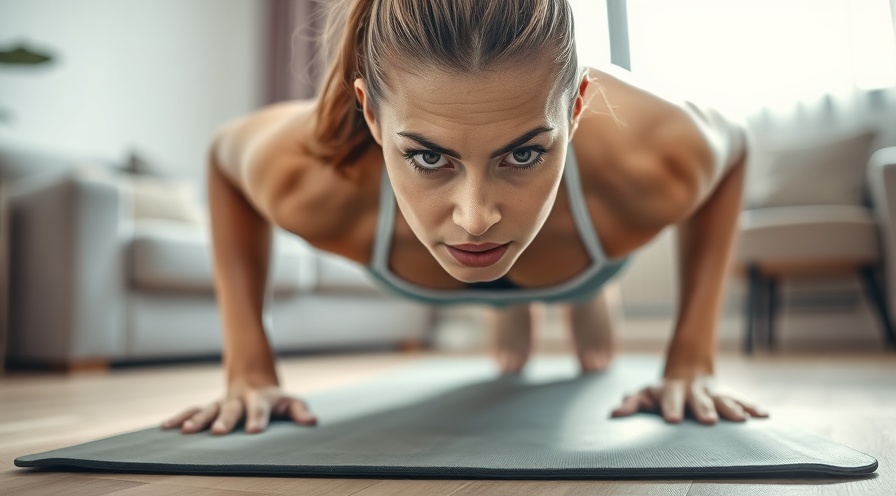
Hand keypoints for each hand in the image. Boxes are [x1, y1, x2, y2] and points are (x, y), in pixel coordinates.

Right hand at [161, 383, 317, 434]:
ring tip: (187, 431)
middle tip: (219, 432)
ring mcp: (222, 402)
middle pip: (231, 409)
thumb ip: (300, 411)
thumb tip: (313, 421)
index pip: (260, 409)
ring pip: (208, 409)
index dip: (258, 419)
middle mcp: (238, 399)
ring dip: (197, 419)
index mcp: (260, 399)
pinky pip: (192, 410)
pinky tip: (166, 427)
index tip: (255, 432)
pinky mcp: (209, 406)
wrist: (254, 379)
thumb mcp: (291, 402)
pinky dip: (179, 417)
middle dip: (224, 420)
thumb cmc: (275, 399)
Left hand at [610, 375, 768, 423]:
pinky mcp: (726, 396)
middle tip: (708, 421)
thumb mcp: (644, 394)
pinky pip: (741, 400)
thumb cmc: (662, 390)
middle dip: (704, 409)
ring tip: (742, 419)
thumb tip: (614, 414)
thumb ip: (631, 403)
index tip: (672, 420)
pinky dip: (752, 407)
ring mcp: (711, 392)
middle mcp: (693, 391)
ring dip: (732, 409)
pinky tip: (763, 415)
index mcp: (672, 391)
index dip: (670, 408)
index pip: (670, 399)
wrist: (688, 368)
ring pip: (723, 399)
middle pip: (699, 400)